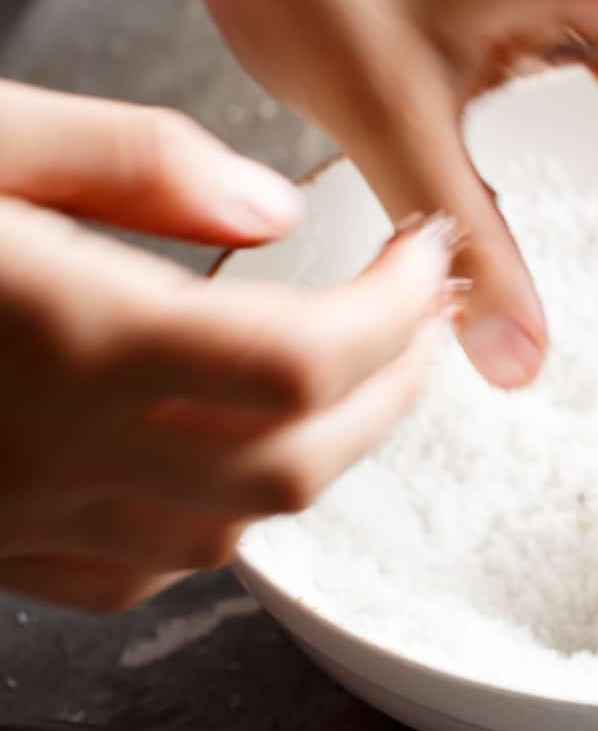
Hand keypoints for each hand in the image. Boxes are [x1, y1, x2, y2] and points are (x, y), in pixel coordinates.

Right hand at [0, 82, 453, 611]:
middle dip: (385, 393)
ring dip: (308, 458)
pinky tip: (215, 457)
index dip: (393, 313)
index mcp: (67, 334)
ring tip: (343, 381)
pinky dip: (205, 516)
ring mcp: (25, 516)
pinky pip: (138, 568)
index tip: (425, 259)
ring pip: (227, 530)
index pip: (300, 358)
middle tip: (419, 322)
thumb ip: (129, 162)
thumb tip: (270, 208)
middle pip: (292, 463)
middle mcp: (56, 449)